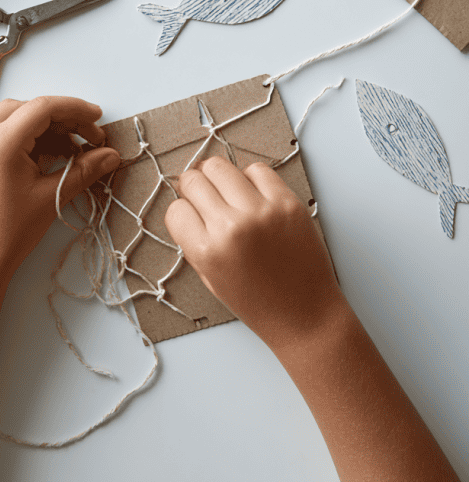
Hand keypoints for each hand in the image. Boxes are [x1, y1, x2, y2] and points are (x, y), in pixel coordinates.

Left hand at [0, 96, 119, 283]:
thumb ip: (84, 170)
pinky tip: (42, 151)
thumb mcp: (51, 197)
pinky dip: (21, 133)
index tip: (96, 118)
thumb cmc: (9, 234)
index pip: (42, 108)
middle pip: (28, 108)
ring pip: (10, 115)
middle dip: (61, 118)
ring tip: (66, 146)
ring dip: (40, 123)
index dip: (74, 109)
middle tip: (87, 137)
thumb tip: (110, 155)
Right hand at [164, 157, 345, 356]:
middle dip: (194, 187)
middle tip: (203, 195)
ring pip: (221, 167)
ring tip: (227, 193)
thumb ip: (196, 242)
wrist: (305, 314)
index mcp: (208, 252)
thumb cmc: (259, 303)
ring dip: (218, 177)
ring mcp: (261, 212)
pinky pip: (257, 170)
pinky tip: (252, 194)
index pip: (176, 210)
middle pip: (194, 181)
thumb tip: (187, 204)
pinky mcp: (288, 203)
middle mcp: (232, 228)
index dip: (182, 211)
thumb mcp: (212, 280)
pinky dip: (250, 178)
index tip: (190, 213)